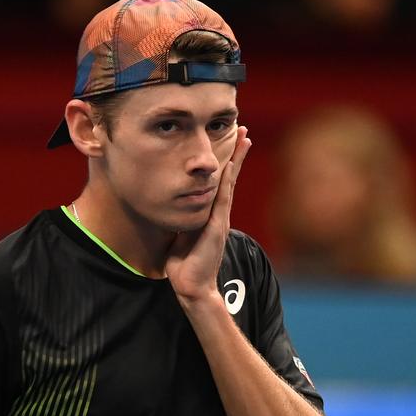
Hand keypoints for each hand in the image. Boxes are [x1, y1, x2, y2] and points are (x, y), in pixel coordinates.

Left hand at [166, 125, 251, 305]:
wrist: (191, 285)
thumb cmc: (184, 263)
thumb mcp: (180, 234)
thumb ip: (181, 219)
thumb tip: (171, 205)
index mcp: (210, 213)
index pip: (220, 182)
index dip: (225, 162)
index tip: (230, 142)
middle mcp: (218, 213)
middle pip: (230, 176)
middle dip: (236, 153)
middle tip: (243, 131)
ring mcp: (220, 218)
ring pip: (230, 182)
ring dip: (237, 160)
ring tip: (244, 138)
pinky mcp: (216, 226)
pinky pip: (223, 198)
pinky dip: (227, 180)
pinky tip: (230, 164)